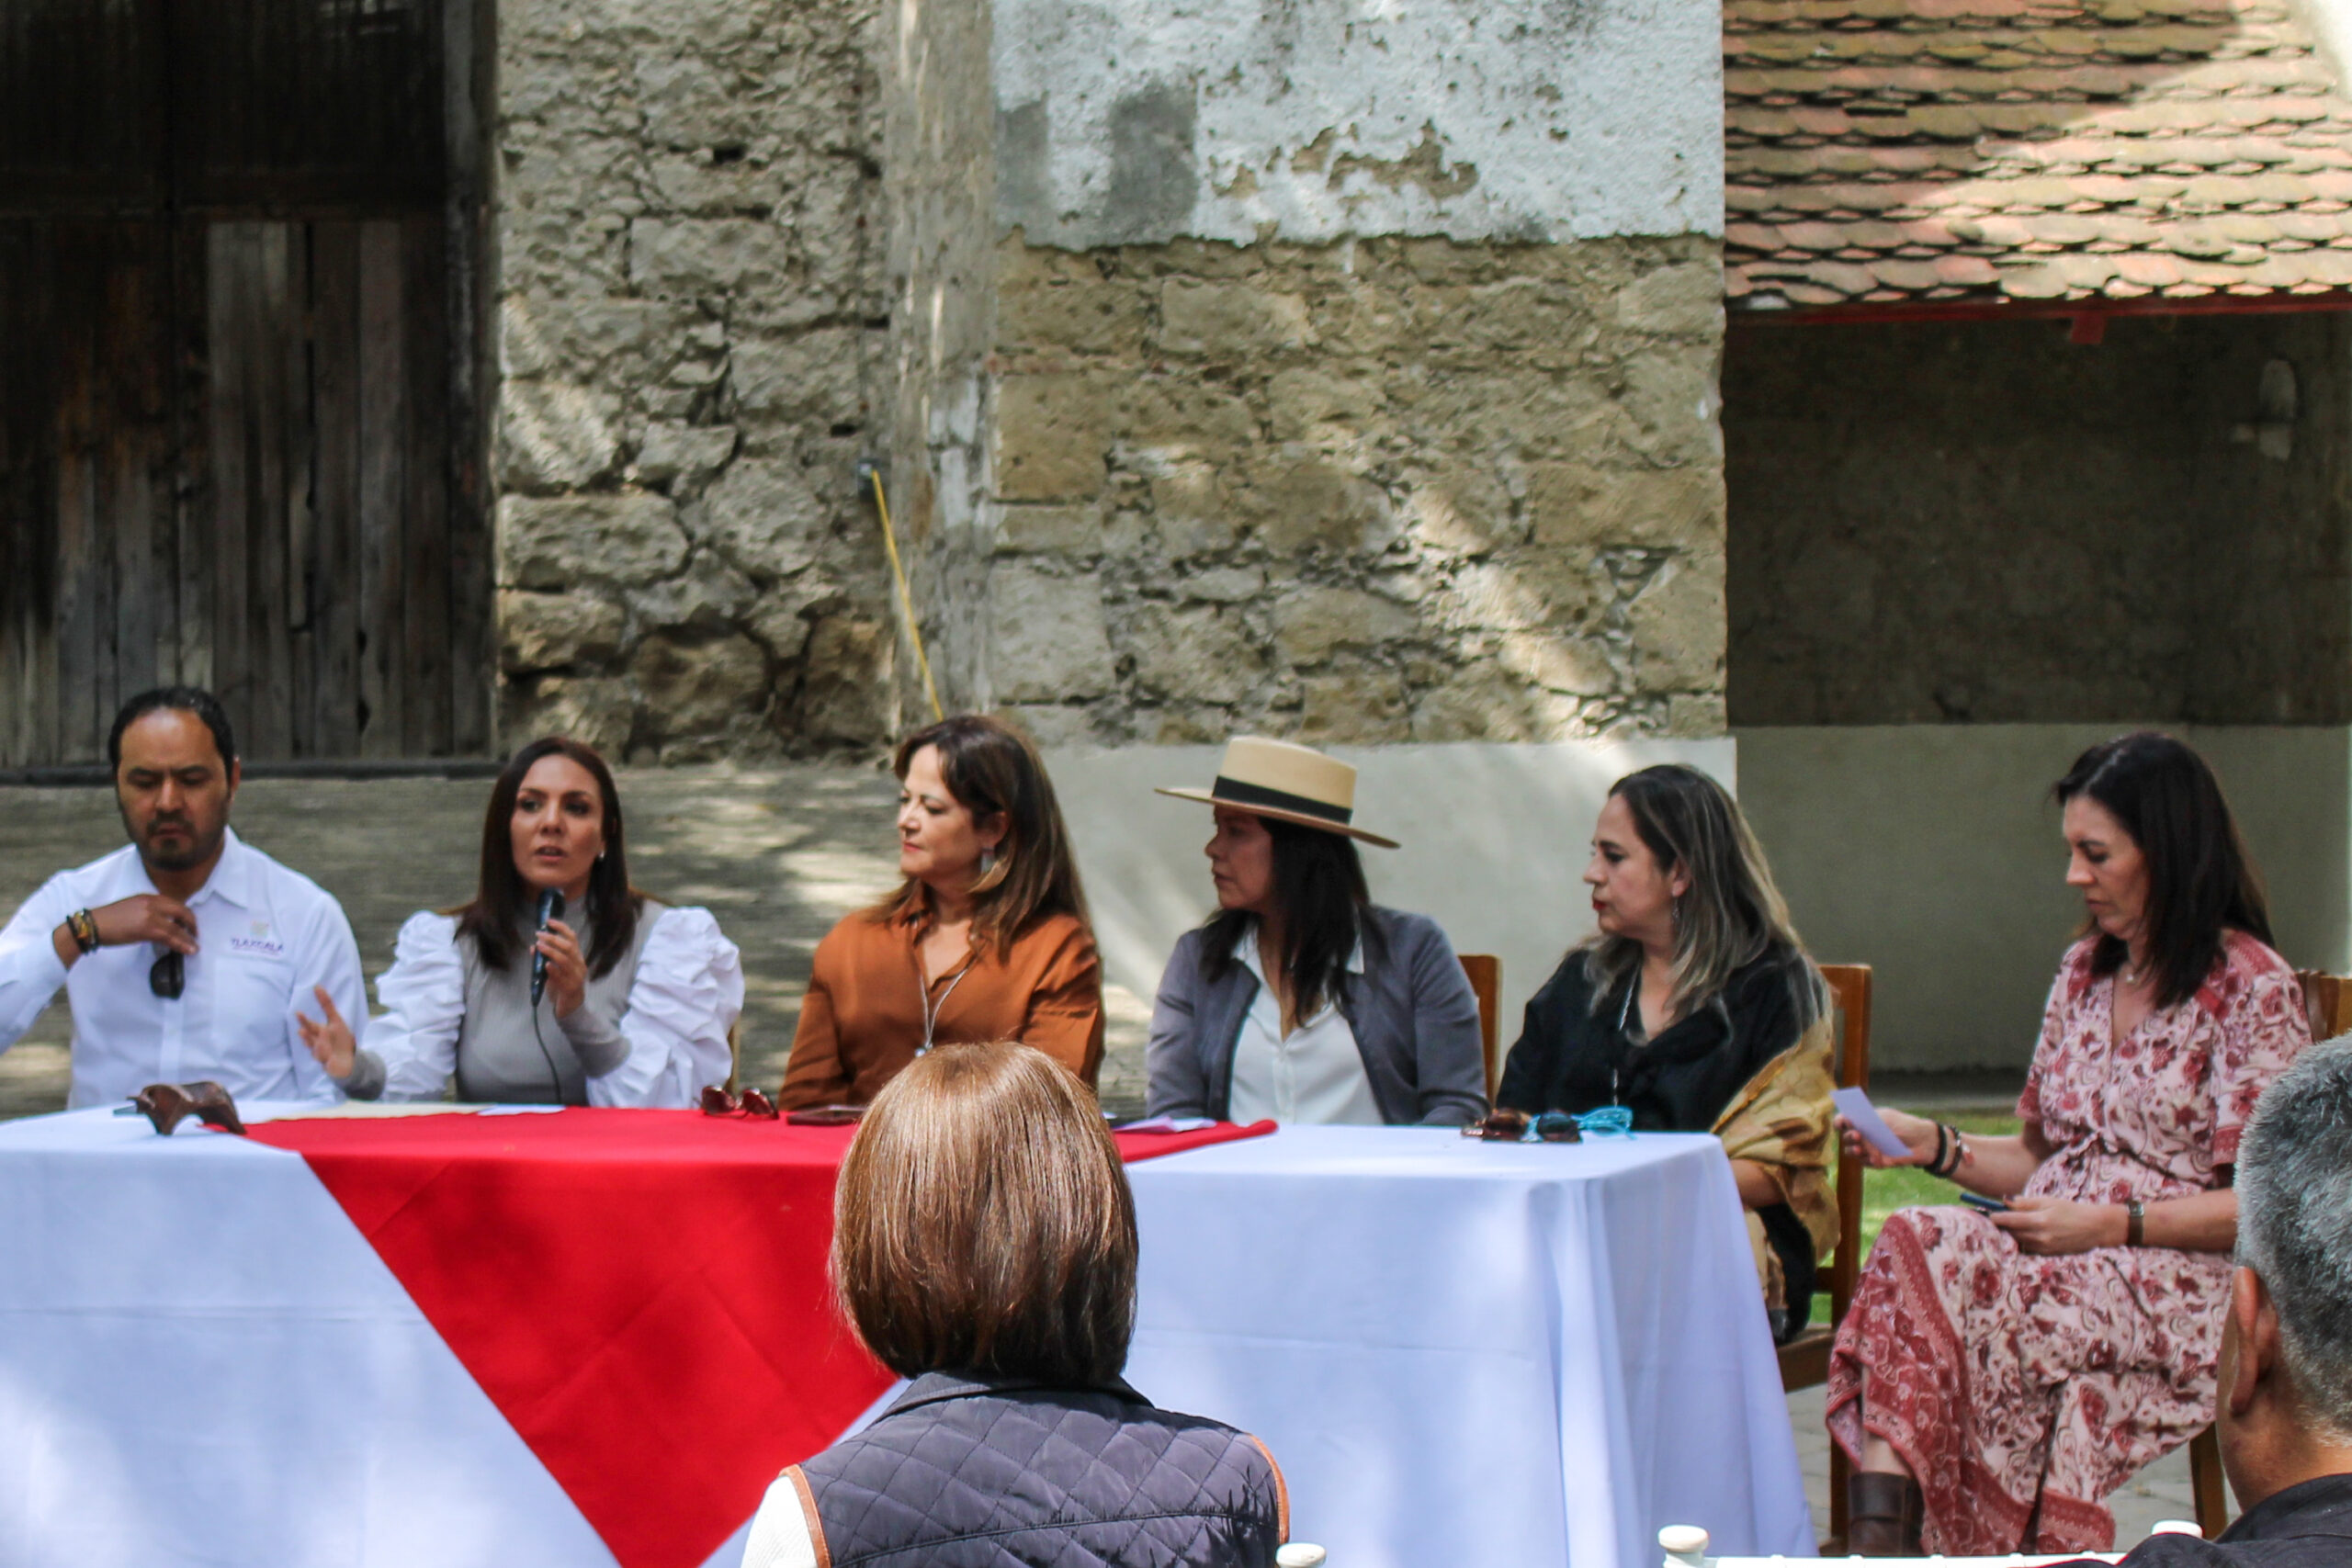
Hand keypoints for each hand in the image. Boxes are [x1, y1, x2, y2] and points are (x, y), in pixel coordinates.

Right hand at [98, 894, 200, 952]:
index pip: (174, 903)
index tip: (189, 922)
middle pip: (181, 911)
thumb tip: (161, 922)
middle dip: (191, 923)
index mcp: (147, 897)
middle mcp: (151, 903)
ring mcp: (150, 915)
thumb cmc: (107, 920)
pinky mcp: (147, 929)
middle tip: (195, 933)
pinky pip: (170, 937)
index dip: (184, 913)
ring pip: (177, 927)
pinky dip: (181, 944)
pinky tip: (188, 949)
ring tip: (194, 945)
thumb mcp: (131, 908)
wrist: (91, 925)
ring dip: (188, 937)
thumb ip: (147, 911)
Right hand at [296, 986, 357, 1078]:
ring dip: (318, 1046)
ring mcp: (323, 1057)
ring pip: (318, 1052)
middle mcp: (317, 1044)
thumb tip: (317, 986)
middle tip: (302, 1030)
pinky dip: (328, 1061)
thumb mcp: (336, 1020)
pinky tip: (328, 1057)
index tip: (298, 1013)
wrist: (349, 1059)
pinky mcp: (330, 1067)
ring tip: (320, 1039)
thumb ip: (326, 1004)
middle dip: (306, 1035)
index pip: (309, 1025)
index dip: (304, 1020)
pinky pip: (328, 1064)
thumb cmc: (339, 1038)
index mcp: (318, 1033)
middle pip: (310, 1040)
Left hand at [536, 919, 587, 1018]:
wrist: (571, 1008)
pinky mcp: (570, 988)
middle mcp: (579, 965)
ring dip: (551, 951)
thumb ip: (545, 959)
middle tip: (539, 934)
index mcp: (576, 958)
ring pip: (565, 960)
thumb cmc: (562, 986)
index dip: (561, 928)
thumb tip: (533, 947)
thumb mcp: (553, 970)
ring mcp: (576, 976)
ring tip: (539, 946)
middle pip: (569, 947)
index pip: (572, 938)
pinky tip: (545, 965)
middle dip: (553, 938)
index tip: (548, 921)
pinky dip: (553, 969)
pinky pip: (561, 977)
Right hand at [1837, 1105, 1939, 1168]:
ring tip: (1859, 1149)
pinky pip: (1865, 1163)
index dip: (1840, 1121)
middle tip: (1857, 1135)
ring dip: (1852, 1150)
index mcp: (1863, 1121)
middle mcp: (1863, 1135)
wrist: (1923, 1141)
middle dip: (1848, 1136)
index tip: (1843, 1122)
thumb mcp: (1886, 1118)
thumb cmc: (1904, 1125)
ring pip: (1851, 1152)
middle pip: (1845, 1137)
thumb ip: (1869, 1120)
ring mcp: (1868, 1149)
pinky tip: (1874, 1158)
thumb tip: (1853, 1124)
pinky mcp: (1876, 1162)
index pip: (1844, 1121)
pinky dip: (1867, 1160)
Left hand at [1992, 1195, 2125, 1255]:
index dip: (1995, 1218)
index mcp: (2039, 1221)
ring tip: (2009, 1226)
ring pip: (2018, 1242)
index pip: (2009, 1221)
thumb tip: (2005, 1201)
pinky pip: (2028, 1249)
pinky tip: (2025, 1235)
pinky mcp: (2049, 1254)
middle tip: (1994, 1219)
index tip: (1988, 1214)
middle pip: (2011, 1233)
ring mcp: (2044, 1248)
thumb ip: (2026, 1203)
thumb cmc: (2071, 1210)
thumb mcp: (2049, 1202)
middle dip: (2001, 1226)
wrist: (2095, 1228)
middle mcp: (2040, 1237)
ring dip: (2011, 1235)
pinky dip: (2023, 1242)